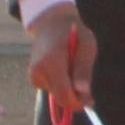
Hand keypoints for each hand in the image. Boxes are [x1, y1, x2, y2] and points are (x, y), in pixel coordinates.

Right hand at [24, 2, 97, 124]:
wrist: (51, 22)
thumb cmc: (74, 32)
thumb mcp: (86, 46)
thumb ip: (83, 71)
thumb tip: (83, 94)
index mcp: (52, 63)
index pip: (64, 95)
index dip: (78, 103)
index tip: (90, 101)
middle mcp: (39, 70)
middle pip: (60, 98)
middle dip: (75, 96)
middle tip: (86, 84)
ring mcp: (34, 74)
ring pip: (57, 94)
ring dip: (68, 87)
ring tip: (72, 66)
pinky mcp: (34, 77)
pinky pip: (52, 89)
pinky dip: (61, 83)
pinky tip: (62, 67)